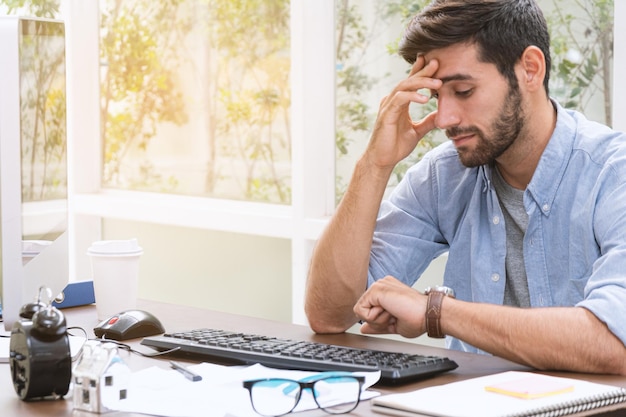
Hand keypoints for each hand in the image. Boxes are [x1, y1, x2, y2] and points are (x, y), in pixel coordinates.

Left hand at [353, 276, 426, 337]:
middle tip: (395, 317)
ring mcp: (379, 285)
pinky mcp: (376, 289)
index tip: (395, 319)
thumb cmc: (418, 319)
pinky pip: (360, 310)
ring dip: (377, 320)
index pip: (368, 309)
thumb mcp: (393, 325)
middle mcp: (381, 285)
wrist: (428, 314)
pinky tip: (390, 312)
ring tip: (393, 314)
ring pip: (360, 311)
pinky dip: (374, 318)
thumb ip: (377, 325)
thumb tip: (363, 329)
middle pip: (362, 311)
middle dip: (377, 321)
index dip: (378, 321)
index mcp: (386, 292)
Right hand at [364, 56, 441, 170]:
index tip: (435, 63)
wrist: (382, 160)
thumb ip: (427, 122)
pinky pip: (399, 99)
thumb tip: (440, 115)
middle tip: (437, 63)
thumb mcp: (417, 132)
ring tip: (437, 82)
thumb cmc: (395, 146)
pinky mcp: (386, 114)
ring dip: (421, 82)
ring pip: (404, 86)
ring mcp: (388, 107)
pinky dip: (412, 96)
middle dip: (423, 71)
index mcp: (399, 104)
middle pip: (408, 80)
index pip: (411, 83)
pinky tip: (425, 98)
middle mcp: (392, 101)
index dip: (421, 71)